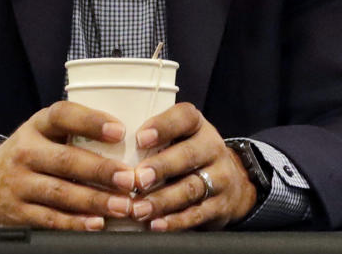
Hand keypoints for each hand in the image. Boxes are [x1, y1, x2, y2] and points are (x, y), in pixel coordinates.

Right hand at [0, 101, 136, 229]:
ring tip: (123, 205)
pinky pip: (49, 218)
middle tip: (129, 178)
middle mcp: (26, 151)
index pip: (63, 116)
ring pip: (60, 192)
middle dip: (101, 170)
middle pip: (65, 160)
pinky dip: (74, 223)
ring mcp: (19, 182)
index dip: (91, 122)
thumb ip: (75, 132)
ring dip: (94, 200)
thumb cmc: (30, 152)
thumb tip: (127, 141)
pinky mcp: (17, 212)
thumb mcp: (43, 133)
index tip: (119, 131)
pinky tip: (96, 224)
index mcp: (38, 125)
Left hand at [129, 103, 256, 230]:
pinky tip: (155, 224)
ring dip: (162, 200)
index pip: (184, 117)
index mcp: (197, 124)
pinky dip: (175, 221)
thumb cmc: (187, 154)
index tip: (140, 138)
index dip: (162, 126)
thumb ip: (153, 138)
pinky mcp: (220, 205)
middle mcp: (212, 147)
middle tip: (137, 178)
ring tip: (138, 208)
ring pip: (190, 188)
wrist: (229, 183)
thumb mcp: (178, 136)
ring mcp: (220, 177)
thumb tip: (111, 144)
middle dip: (160, 168)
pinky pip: (197, 214)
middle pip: (188, 155)